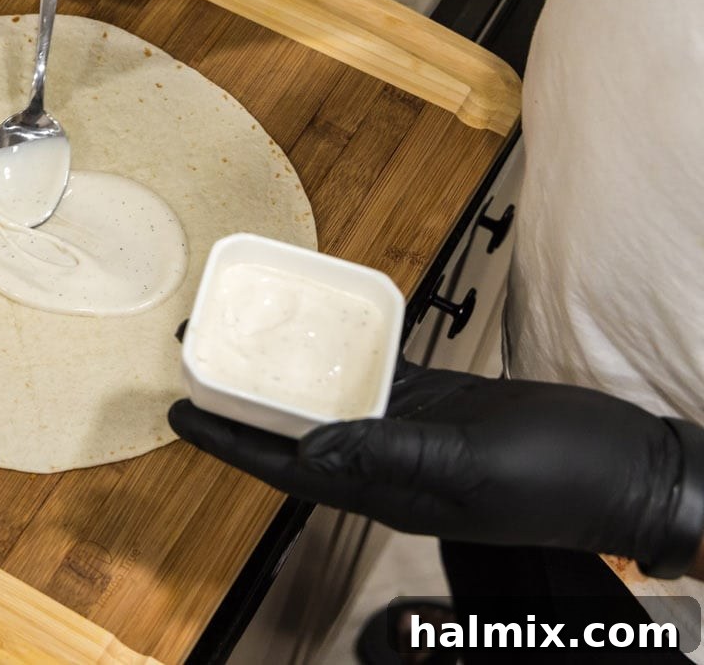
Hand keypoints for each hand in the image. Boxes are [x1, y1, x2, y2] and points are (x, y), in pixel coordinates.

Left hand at [169, 361, 703, 577]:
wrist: (627, 469)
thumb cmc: (555, 479)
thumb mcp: (467, 468)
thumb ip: (388, 454)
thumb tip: (309, 450)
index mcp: (380, 488)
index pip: (280, 464)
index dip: (225, 438)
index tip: (176, 409)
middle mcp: (382, 460)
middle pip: (291, 424)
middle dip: (241, 392)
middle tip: (197, 345)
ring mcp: (409, 430)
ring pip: (328, 393)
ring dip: (286, 365)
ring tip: (245, 326)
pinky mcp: (437, 402)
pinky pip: (376, 369)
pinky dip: (349, 343)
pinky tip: (328, 315)